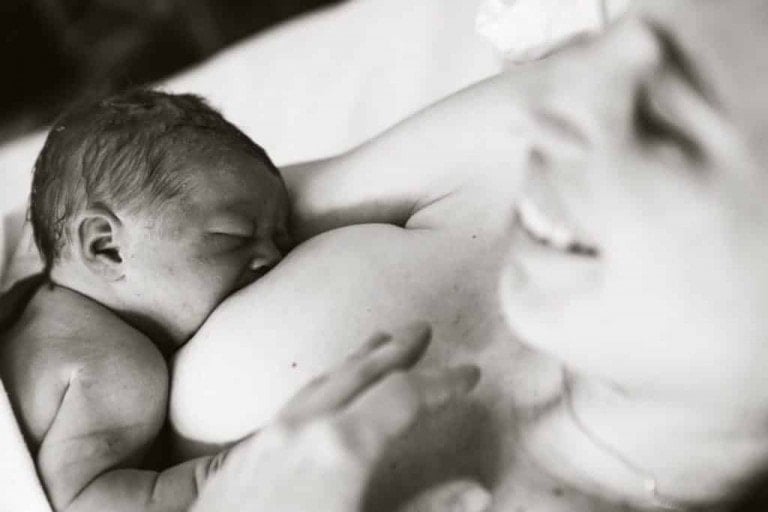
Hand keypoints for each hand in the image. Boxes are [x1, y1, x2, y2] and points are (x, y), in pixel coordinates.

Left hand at [192, 323, 487, 511]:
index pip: (405, 397)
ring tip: (374, 344)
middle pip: (358, 375)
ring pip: (321, 384)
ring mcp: (267, 440)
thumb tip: (480, 492)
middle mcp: (302, 430)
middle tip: (420, 330)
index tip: (470, 374)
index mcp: (342, 448)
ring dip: (355, 363)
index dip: (442, 384)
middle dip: (394, 352)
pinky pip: (292, 404)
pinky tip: (320, 394)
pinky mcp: (242, 458)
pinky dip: (321, 387)